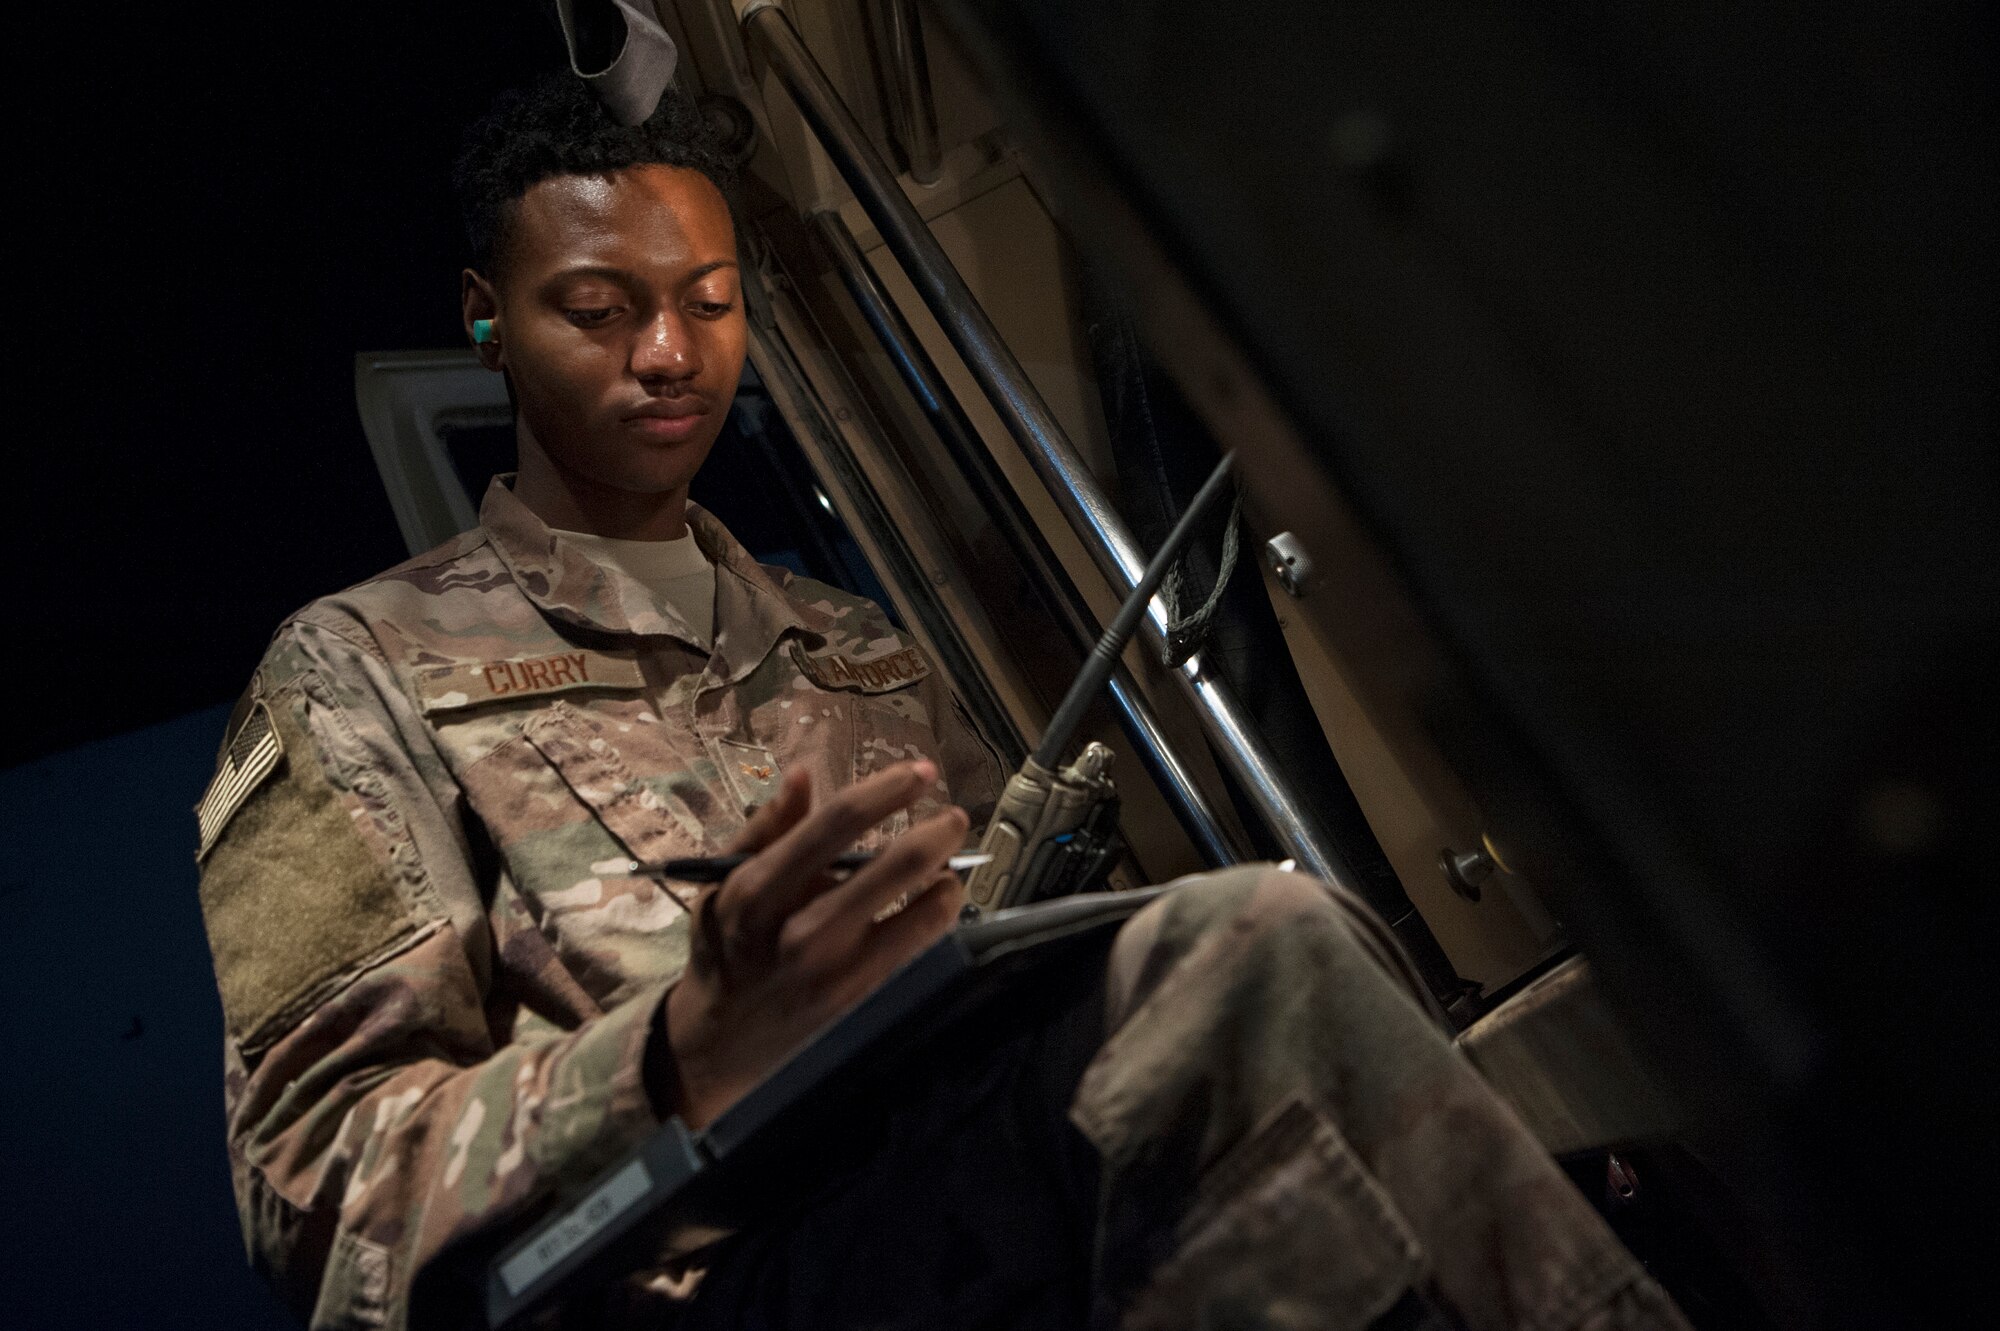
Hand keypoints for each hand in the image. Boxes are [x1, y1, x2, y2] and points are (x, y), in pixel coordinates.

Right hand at [660, 760, 967, 1128]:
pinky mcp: (861, 1002)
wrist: (719, 1038)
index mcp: (761, 888)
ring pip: (923, 915)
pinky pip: (920, 952)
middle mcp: (802, 930)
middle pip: (894, 865)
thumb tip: (802, 776)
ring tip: (949, 868)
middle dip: (937, 832)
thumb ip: (765, 827)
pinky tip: (938, 904)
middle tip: (953, 818)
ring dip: (949, 881)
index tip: (920, 772)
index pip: (838, 822)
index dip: (887, 789)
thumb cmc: (727, 945)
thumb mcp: (726, 882)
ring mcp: (837, 972)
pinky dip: (937, 921)